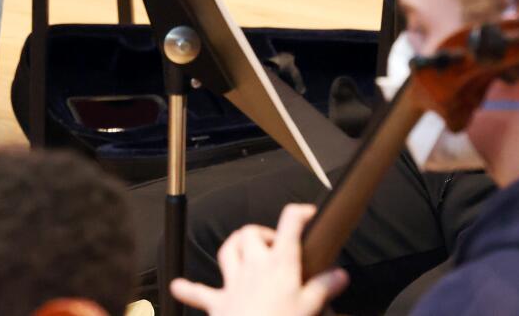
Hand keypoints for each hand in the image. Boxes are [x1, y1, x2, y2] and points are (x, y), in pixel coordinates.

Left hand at [170, 204, 348, 315]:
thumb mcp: (309, 308)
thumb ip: (323, 287)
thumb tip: (340, 274)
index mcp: (280, 264)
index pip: (289, 224)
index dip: (299, 212)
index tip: (308, 213)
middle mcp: (254, 267)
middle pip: (251, 233)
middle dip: (262, 233)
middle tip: (276, 246)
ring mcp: (234, 282)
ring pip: (227, 250)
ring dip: (234, 246)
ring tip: (244, 251)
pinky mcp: (218, 302)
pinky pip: (198, 292)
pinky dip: (188, 289)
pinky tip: (178, 286)